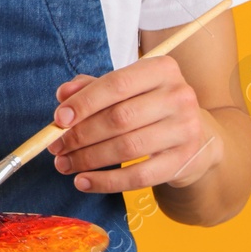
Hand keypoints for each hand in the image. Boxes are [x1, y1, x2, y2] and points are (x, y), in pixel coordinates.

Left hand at [47, 55, 220, 193]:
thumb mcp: (124, 88)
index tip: (58, 120)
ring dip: (89, 159)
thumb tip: (63, 95)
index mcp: (162, 69)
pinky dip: (107, 182)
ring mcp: (185, 129)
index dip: (83, 103)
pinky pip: (140, 176)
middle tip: (55, 147)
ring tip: (64, 164)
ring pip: (127, 148)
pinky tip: (84, 181)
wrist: (195, 134)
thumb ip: (91, 87)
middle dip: (80, 135)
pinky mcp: (184, 160)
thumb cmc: (148, 105)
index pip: (116, 84)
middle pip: (120, 118)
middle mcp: (179, 96)